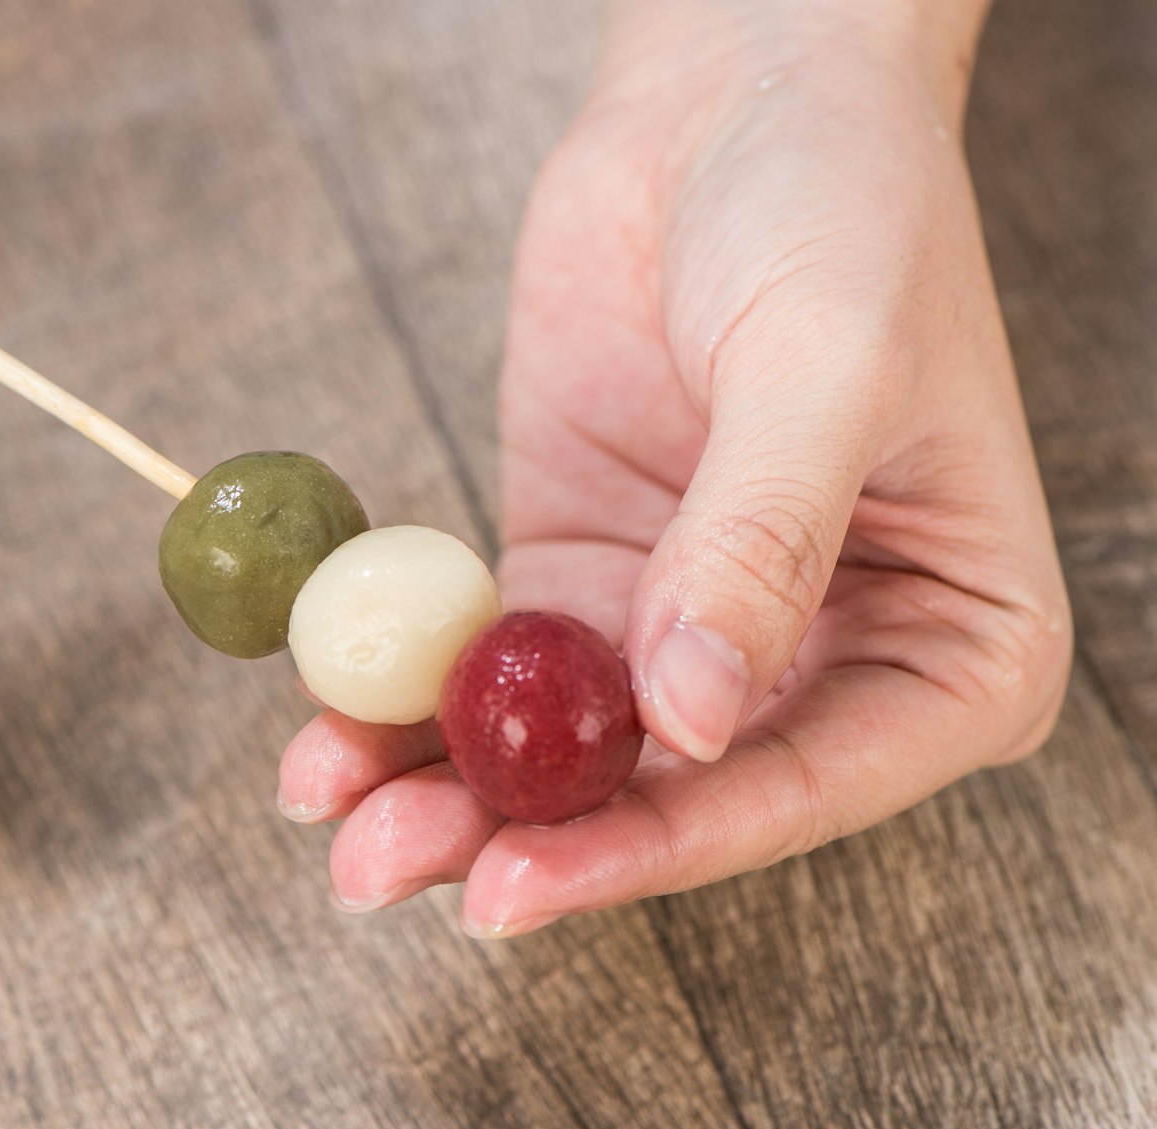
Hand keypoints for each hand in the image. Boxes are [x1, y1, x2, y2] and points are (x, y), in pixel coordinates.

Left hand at [278, 1, 1071, 935]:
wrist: (735, 94)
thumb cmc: (842, 207)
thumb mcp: (823, 367)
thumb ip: (761, 546)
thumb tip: (693, 719)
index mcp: (948, 648)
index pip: (794, 787)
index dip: (651, 848)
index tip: (515, 886)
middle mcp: (817, 659)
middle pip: (660, 791)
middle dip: (517, 838)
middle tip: (374, 869)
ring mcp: (685, 622)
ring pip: (563, 746)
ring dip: (443, 785)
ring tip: (326, 813)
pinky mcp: (582, 570)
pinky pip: (495, 659)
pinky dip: (415, 695)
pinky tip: (331, 726)